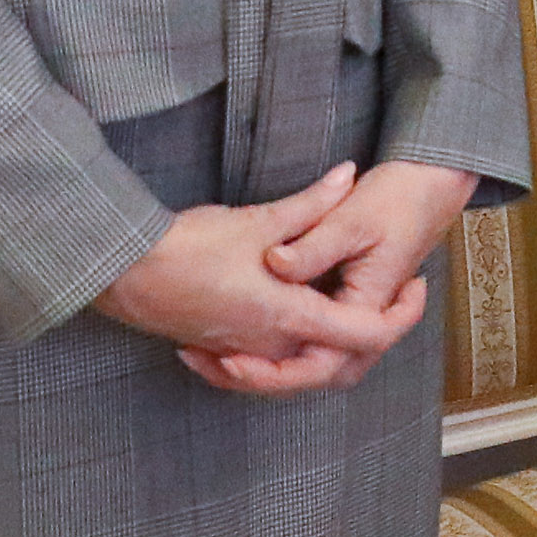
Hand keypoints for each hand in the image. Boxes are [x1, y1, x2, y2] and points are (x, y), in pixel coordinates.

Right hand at [92, 162, 428, 395]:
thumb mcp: (259, 219)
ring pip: (308, 361)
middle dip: (373, 331)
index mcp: (289, 316)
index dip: (401, 317)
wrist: (122, 272)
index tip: (415, 287)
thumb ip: (311, 204)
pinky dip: (296, 343)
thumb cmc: (188, 246)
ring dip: (334, 339)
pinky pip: (272, 362)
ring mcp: (246, 352)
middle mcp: (271, 345)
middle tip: (393, 294)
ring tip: (352, 298)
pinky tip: (297, 316)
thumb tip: (348, 174)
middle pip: (342, 358)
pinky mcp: (224, 350)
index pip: (366, 336)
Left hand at [201, 158, 483, 390]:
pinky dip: (276, 345)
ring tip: (215, 353)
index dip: (274, 373)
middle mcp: (362, 319)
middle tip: (215, 362)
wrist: (429, 185)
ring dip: (266, 366)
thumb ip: (313, 246)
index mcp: (366, 305)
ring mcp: (354, 313)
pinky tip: (239, 329)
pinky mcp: (344, 301)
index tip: (231, 360)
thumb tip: (273, 263)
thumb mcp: (352, 219)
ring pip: (312, 361)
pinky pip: (311, 338)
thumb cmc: (398, 200)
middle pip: (315, 374)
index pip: (323, 364)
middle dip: (263, 379)